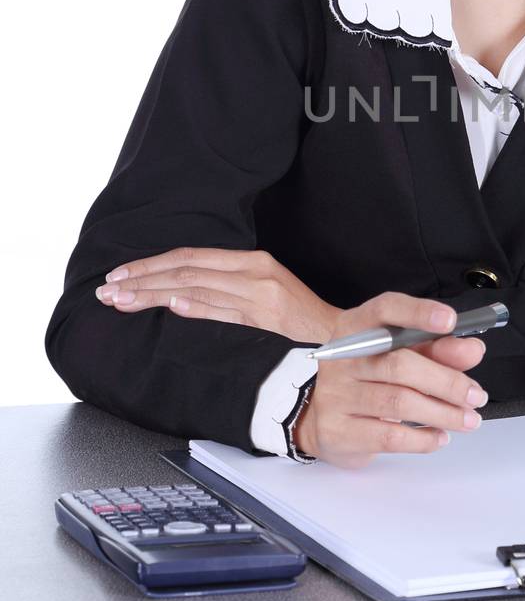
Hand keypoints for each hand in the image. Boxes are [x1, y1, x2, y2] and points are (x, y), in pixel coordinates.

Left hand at [94, 247, 340, 343]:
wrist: (340, 343)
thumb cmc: (301, 325)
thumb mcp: (266, 295)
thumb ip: (227, 291)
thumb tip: (179, 296)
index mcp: (254, 262)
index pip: (192, 257)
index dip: (152, 264)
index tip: (121, 274)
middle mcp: (255, 273)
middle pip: (187, 269)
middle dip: (141, 278)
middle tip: (108, 288)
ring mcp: (260, 295)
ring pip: (196, 287)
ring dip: (153, 293)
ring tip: (121, 300)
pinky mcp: (266, 320)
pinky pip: (223, 311)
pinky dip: (194, 306)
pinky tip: (169, 305)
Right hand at [293, 291, 489, 469]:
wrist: (323, 418)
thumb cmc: (371, 380)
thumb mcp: (401, 355)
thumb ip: (438, 349)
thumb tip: (472, 350)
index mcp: (357, 327)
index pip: (386, 310)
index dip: (418, 313)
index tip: (450, 320)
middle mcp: (342, 357)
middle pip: (400, 364)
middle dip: (447, 381)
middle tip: (476, 395)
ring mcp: (336, 395)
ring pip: (399, 403)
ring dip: (443, 413)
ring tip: (468, 420)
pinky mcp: (338, 431)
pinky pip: (388, 437)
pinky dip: (423, 438)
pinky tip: (440, 436)